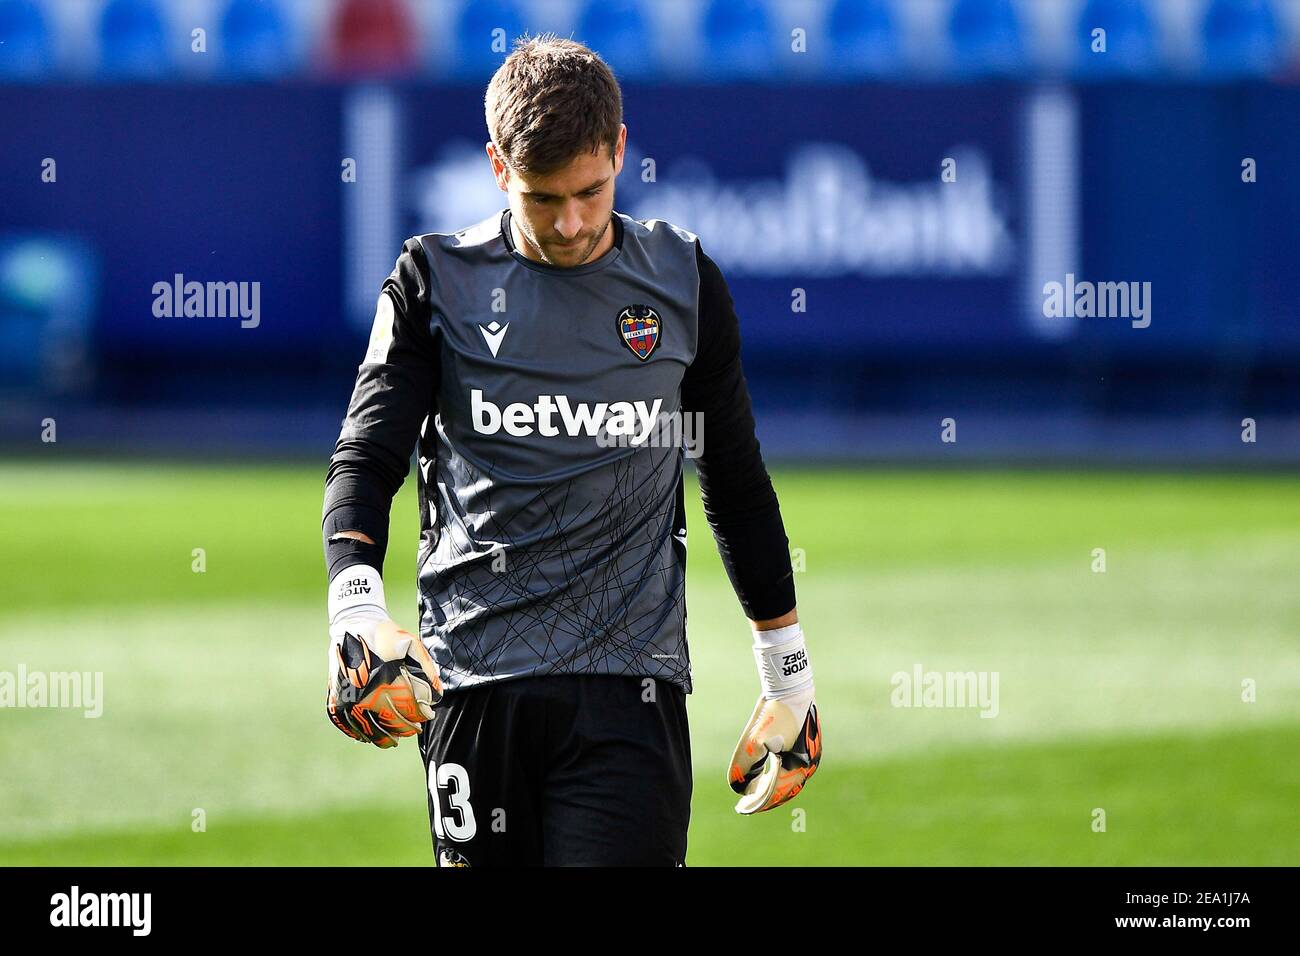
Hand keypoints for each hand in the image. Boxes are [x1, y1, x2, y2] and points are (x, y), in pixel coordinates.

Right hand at [324, 565, 441, 748]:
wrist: (352, 623)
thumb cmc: (386, 634)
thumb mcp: (411, 644)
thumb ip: (426, 670)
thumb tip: (437, 696)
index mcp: (386, 679)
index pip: (408, 708)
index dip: (420, 715)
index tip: (427, 716)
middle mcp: (366, 691)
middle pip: (389, 723)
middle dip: (405, 728)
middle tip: (414, 729)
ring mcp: (348, 696)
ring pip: (366, 729)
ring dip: (382, 737)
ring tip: (393, 739)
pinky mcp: (335, 696)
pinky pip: (345, 723)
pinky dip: (357, 733)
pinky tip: (367, 737)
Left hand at [728, 685, 820, 812]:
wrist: (790, 688)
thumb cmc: (773, 715)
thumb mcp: (754, 741)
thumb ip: (744, 767)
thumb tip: (739, 788)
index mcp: (798, 767)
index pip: (775, 794)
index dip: (758, 803)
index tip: (743, 807)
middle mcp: (808, 765)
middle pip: (784, 790)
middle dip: (764, 797)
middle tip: (747, 803)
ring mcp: (810, 755)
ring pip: (789, 779)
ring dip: (772, 787)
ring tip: (755, 790)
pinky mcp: (808, 746)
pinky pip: (793, 767)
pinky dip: (779, 775)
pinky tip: (767, 772)